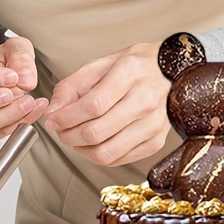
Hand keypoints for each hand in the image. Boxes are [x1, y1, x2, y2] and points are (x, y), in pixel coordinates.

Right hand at [0, 37, 48, 138]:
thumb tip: (26, 81)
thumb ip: (22, 58)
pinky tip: (31, 111)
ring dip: (4, 117)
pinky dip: (15, 125)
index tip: (12, 77)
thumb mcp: (17, 48)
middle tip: (12, 95)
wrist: (8, 71)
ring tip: (27, 104)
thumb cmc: (5, 58)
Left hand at [44, 43, 170, 165]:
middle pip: (97, 132)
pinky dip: (99, 155)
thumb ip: (72, 86)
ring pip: (107, 152)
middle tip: (59, 130)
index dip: (66, 117)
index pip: (92, 105)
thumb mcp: (100, 64)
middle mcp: (145, 99)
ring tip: (74, 137)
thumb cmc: (134, 67)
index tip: (52, 119)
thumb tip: (53, 110)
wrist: (171, 72)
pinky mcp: (156, 141)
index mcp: (130, 73)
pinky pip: (119, 159)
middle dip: (68, 135)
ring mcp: (153, 124)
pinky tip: (93, 143)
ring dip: (81, 149)